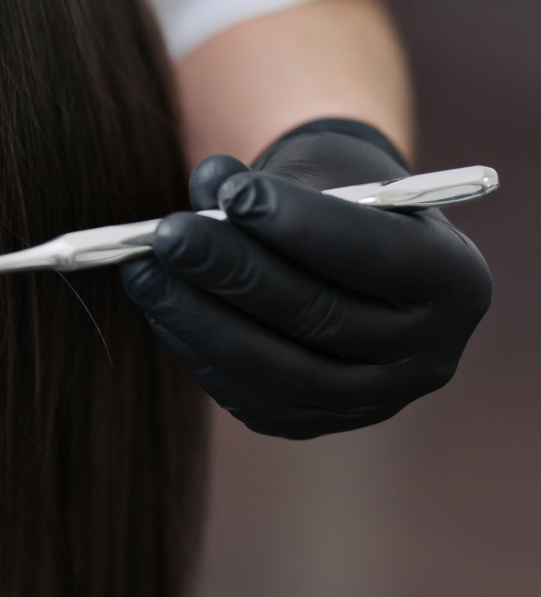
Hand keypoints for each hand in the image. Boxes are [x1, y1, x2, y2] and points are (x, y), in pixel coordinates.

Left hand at [120, 120, 492, 437]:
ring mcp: (372, 401)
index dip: (302, 226)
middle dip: (233, 271)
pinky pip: (246, 392)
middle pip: (320, 317)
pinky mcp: (313, 422)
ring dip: (196, 316)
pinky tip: (158, 305)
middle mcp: (428, 354)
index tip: (234, 192)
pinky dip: (195, 347)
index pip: (377, 256)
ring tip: (140, 267)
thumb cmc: (338, 198)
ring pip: (274, 366)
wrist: (344, 255)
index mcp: (454, 282)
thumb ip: (272, 181)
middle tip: (168, 233)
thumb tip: (207, 187)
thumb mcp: (322, 174)